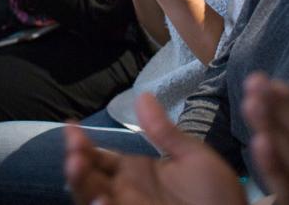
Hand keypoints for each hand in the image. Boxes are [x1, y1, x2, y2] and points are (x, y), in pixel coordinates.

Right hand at [64, 93, 246, 204]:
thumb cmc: (217, 197)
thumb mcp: (192, 158)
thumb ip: (164, 131)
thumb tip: (142, 95)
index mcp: (137, 172)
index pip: (99, 156)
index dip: (82, 144)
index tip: (71, 125)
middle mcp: (125, 193)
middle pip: (89, 179)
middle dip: (77, 164)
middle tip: (74, 150)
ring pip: (93, 201)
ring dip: (81, 186)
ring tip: (77, 167)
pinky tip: (101, 200)